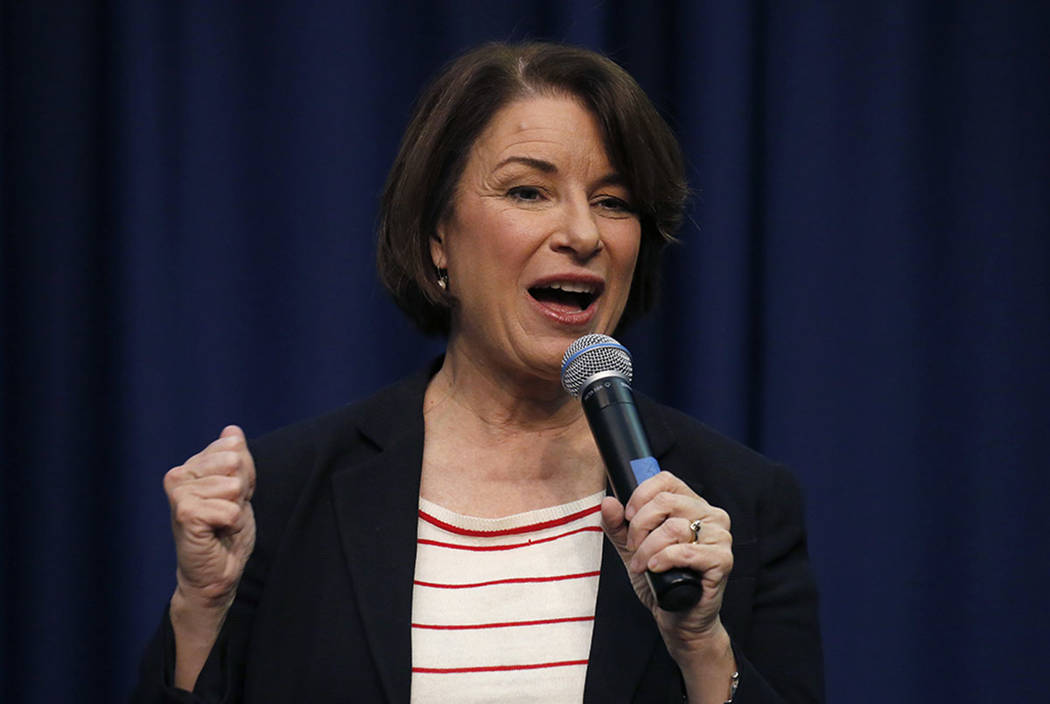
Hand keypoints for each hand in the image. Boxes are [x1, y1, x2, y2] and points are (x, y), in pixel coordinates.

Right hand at [164, 425, 256, 611]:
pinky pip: (229, 508)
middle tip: (227, 512)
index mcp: (191, 465)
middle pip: (234, 463)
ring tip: (222, 523)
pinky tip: (218, 532)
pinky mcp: (185, 513)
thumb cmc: (226, 531)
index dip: (244, 475)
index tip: (232, 497)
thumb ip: (238, 458)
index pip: (233, 447)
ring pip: (232, 485)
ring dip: (236, 509)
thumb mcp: (240, 488)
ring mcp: (179, 494)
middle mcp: (179, 475)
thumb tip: (232, 431)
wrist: (216, 572)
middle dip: (241, 490)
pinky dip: (233, 523)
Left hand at [600, 471, 732, 653]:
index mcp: (692, 505)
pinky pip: (687, 551)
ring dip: (648, 549)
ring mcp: (720, 537)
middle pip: (666, 501)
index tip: (627, 516)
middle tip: (633, 547)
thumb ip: (618, 525)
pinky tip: (655, 569)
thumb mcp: (632, 548)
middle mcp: (711, 515)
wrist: (679, 618)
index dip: (641, 495)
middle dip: (639, 525)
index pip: (666, 480)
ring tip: (642, 564)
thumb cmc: (660, 579)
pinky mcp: (723, 560)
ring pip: (674, 527)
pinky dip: (664, 559)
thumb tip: (608, 502)